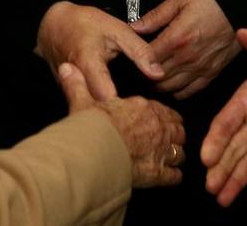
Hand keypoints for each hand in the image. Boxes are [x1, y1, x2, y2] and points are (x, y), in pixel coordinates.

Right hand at [36, 1, 162, 100]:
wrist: (54, 26)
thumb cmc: (85, 24)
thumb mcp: (116, 29)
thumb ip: (139, 50)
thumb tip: (158, 73)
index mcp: (88, 64)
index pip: (106, 96)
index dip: (125, 106)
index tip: (141, 107)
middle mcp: (76, 82)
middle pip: (101, 109)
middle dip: (122, 113)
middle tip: (142, 112)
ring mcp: (69, 91)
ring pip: (94, 110)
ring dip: (113, 112)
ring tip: (133, 110)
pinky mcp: (69, 96)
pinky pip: (89, 105)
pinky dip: (104, 106)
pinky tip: (119, 104)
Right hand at [59, 62, 184, 188]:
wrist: (95, 154)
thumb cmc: (91, 128)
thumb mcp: (82, 102)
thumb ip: (77, 85)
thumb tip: (67, 68)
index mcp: (142, 108)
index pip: (163, 111)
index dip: (164, 117)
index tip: (161, 120)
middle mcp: (157, 128)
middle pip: (177, 130)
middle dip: (174, 136)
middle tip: (169, 140)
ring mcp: (160, 151)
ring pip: (179, 152)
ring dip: (175, 155)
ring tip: (170, 159)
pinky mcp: (158, 173)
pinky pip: (174, 175)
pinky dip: (173, 176)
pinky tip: (169, 177)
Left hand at [132, 0, 240, 98]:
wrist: (240, 6)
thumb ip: (156, 16)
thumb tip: (134, 27)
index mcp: (176, 39)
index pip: (147, 59)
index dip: (135, 59)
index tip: (131, 56)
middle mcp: (187, 59)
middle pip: (156, 78)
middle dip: (144, 74)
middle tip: (138, 68)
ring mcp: (200, 69)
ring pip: (171, 88)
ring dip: (158, 85)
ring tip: (151, 76)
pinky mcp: (212, 74)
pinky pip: (189, 91)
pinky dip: (177, 91)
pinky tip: (171, 83)